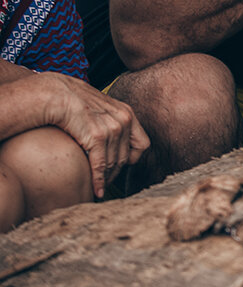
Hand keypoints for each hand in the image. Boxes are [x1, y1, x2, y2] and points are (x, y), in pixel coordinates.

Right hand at [37, 73, 149, 198]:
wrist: (57, 95)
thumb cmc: (75, 102)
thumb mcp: (102, 108)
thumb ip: (112, 121)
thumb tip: (114, 138)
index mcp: (127, 114)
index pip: (142, 145)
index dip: (132, 159)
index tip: (121, 166)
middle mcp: (123, 121)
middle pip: (125, 158)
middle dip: (116, 173)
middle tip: (107, 182)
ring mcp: (112, 128)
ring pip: (113, 164)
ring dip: (107, 178)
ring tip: (100, 187)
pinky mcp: (97, 137)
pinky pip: (100, 165)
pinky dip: (99, 181)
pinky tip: (97, 191)